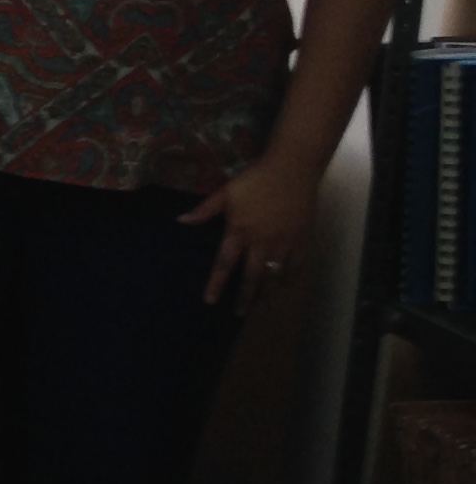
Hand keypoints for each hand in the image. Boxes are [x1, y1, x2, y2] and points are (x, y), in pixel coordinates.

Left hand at [185, 153, 317, 305]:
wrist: (293, 170)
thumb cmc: (255, 180)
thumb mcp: (226, 193)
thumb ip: (204, 210)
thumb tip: (181, 221)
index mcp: (239, 231)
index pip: (224, 264)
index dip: (216, 284)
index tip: (210, 301)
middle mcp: (262, 243)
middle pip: (252, 277)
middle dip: (244, 298)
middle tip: (239, 313)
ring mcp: (284, 244)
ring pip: (275, 276)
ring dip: (266, 291)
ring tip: (259, 303)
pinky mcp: (302, 241)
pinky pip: (296, 267)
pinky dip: (288, 278)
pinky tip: (282, 285)